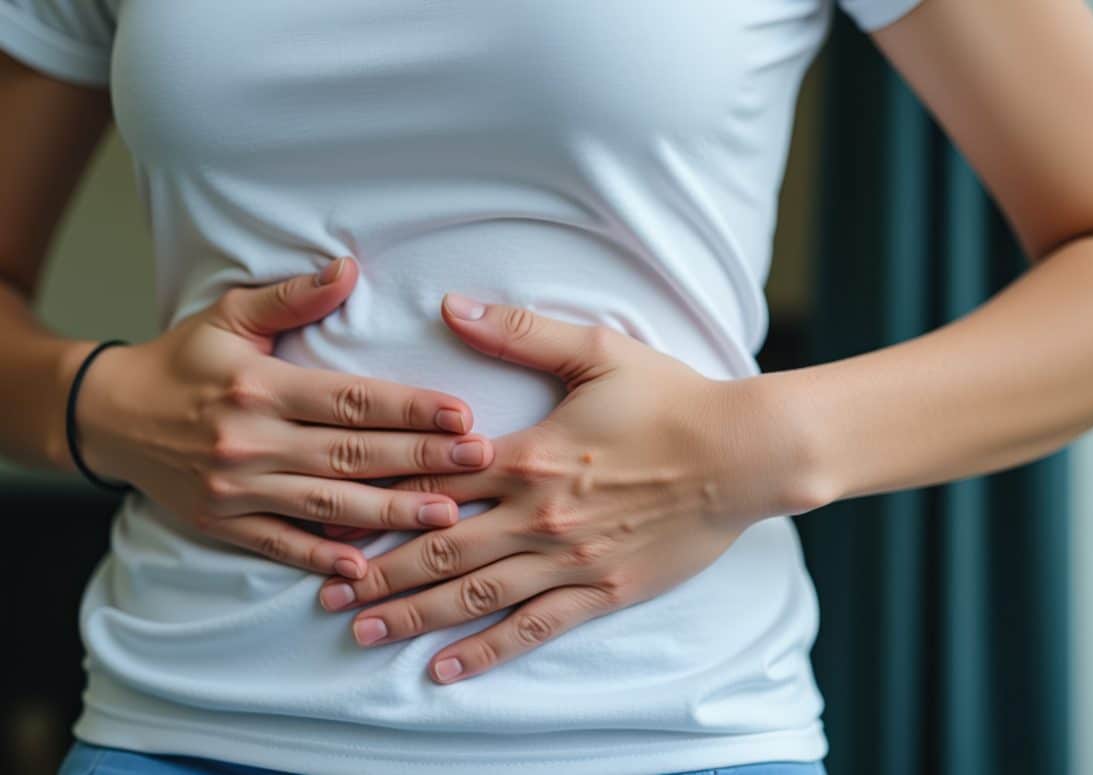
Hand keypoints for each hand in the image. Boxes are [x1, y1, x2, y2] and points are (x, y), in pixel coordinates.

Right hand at [73, 259, 494, 578]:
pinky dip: (322, 559)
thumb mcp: (228, 316)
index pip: (351, 400)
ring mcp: (237, 488)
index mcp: (260, 385)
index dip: (410, 408)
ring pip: (328, 505)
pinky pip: (281, 545)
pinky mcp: (223, 524)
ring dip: (391, 513)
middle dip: (421, 460)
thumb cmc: (182, 360)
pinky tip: (365, 569)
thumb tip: (349, 268)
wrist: (107, 416)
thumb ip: (291, 296)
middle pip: (352, 454)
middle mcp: (251, 440)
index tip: (462, 415)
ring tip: (448, 517)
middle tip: (480, 464)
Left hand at [318, 293, 824, 682]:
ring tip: (362, 633)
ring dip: (414, 616)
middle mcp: (538, 514)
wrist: (742, 454)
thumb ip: (518, 331)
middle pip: (439, 547)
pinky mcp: (601, 591)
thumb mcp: (596, 350)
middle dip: (378, 574)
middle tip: (326, 593)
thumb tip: (450, 305)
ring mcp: (569, 559)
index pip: (434, 483)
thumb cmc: (671, 398)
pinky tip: (445, 669)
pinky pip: (534, 627)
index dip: (377, 501)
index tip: (332, 517)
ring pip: (475, 594)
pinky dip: (486, 650)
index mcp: (528, 453)